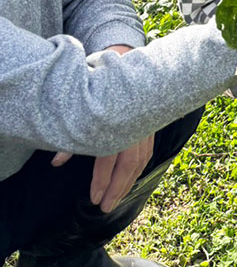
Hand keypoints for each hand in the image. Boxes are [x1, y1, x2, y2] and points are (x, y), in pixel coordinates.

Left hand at [50, 45, 153, 211]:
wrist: (126, 59)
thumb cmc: (100, 84)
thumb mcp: (83, 107)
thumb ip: (71, 135)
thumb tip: (56, 161)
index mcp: (116, 121)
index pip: (109, 158)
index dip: (101, 181)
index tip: (94, 198)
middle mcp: (134, 125)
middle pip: (128, 165)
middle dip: (117, 189)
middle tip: (105, 207)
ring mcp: (145, 125)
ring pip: (141, 160)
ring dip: (129, 182)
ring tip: (117, 198)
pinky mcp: (151, 124)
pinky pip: (148, 152)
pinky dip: (140, 168)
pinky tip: (132, 178)